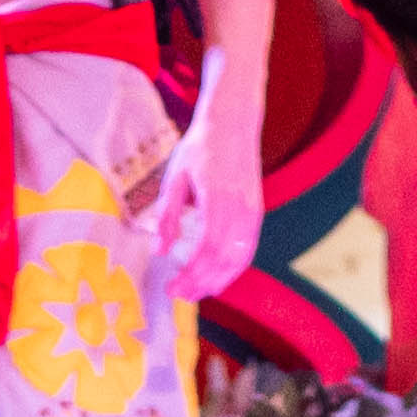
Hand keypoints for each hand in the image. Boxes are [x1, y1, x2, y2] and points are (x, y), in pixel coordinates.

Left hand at [153, 84, 263, 301]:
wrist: (234, 122)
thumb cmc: (201, 147)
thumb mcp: (175, 176)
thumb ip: (168, 215)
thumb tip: (160, 252)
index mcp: (218, 198)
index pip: (207, 249)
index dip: (190, 274)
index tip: (171, 287)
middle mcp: (240, 209)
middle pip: (224, 260)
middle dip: (201, 283)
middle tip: (178, 294)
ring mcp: (252, 212)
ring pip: (240, 260)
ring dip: (218, 280)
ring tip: (195, 291)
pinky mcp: (257, 213)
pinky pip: (248, 250)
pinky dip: (232, 269)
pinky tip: (216, 276)